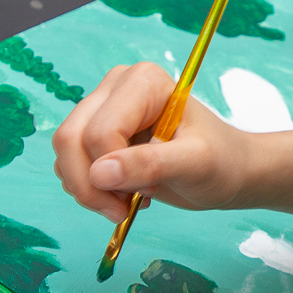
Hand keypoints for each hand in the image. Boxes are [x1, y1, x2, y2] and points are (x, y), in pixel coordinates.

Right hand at [52, 62, 256, 220]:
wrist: (228, 171)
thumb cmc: (221, 162)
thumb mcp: (194, 165)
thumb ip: (150, 164)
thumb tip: (99, 173)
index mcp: (143, 82)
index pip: (101, 131)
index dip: (117, 171)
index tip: (153, 190)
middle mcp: (116, 87)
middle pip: (71, 139)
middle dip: (91, 186)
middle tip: (124, 210)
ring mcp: (102, 108)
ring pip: (65, 153)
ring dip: (89, 190)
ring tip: (128, 202)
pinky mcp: (95, 131)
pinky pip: (69, 163)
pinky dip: (89, 188)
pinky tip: (122, 193)